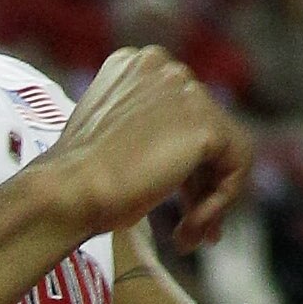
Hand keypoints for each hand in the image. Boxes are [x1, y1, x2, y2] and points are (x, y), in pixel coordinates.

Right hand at [35, 47, 249, 253]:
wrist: (67, 190)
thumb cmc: (75, 179)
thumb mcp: (111, 142)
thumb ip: (146, 133)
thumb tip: (181, 160)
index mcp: (135, 66)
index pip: (178, 111)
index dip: (180, 159)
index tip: (171, 197)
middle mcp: (164, 66)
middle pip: (203, 127)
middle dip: (199, 182)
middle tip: (189, 227)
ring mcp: (187, 91)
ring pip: (224, 147)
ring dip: (208, 198)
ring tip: (186, 238)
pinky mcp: (205, 123)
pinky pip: (235, 165)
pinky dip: (220, 202)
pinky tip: (187, 230)